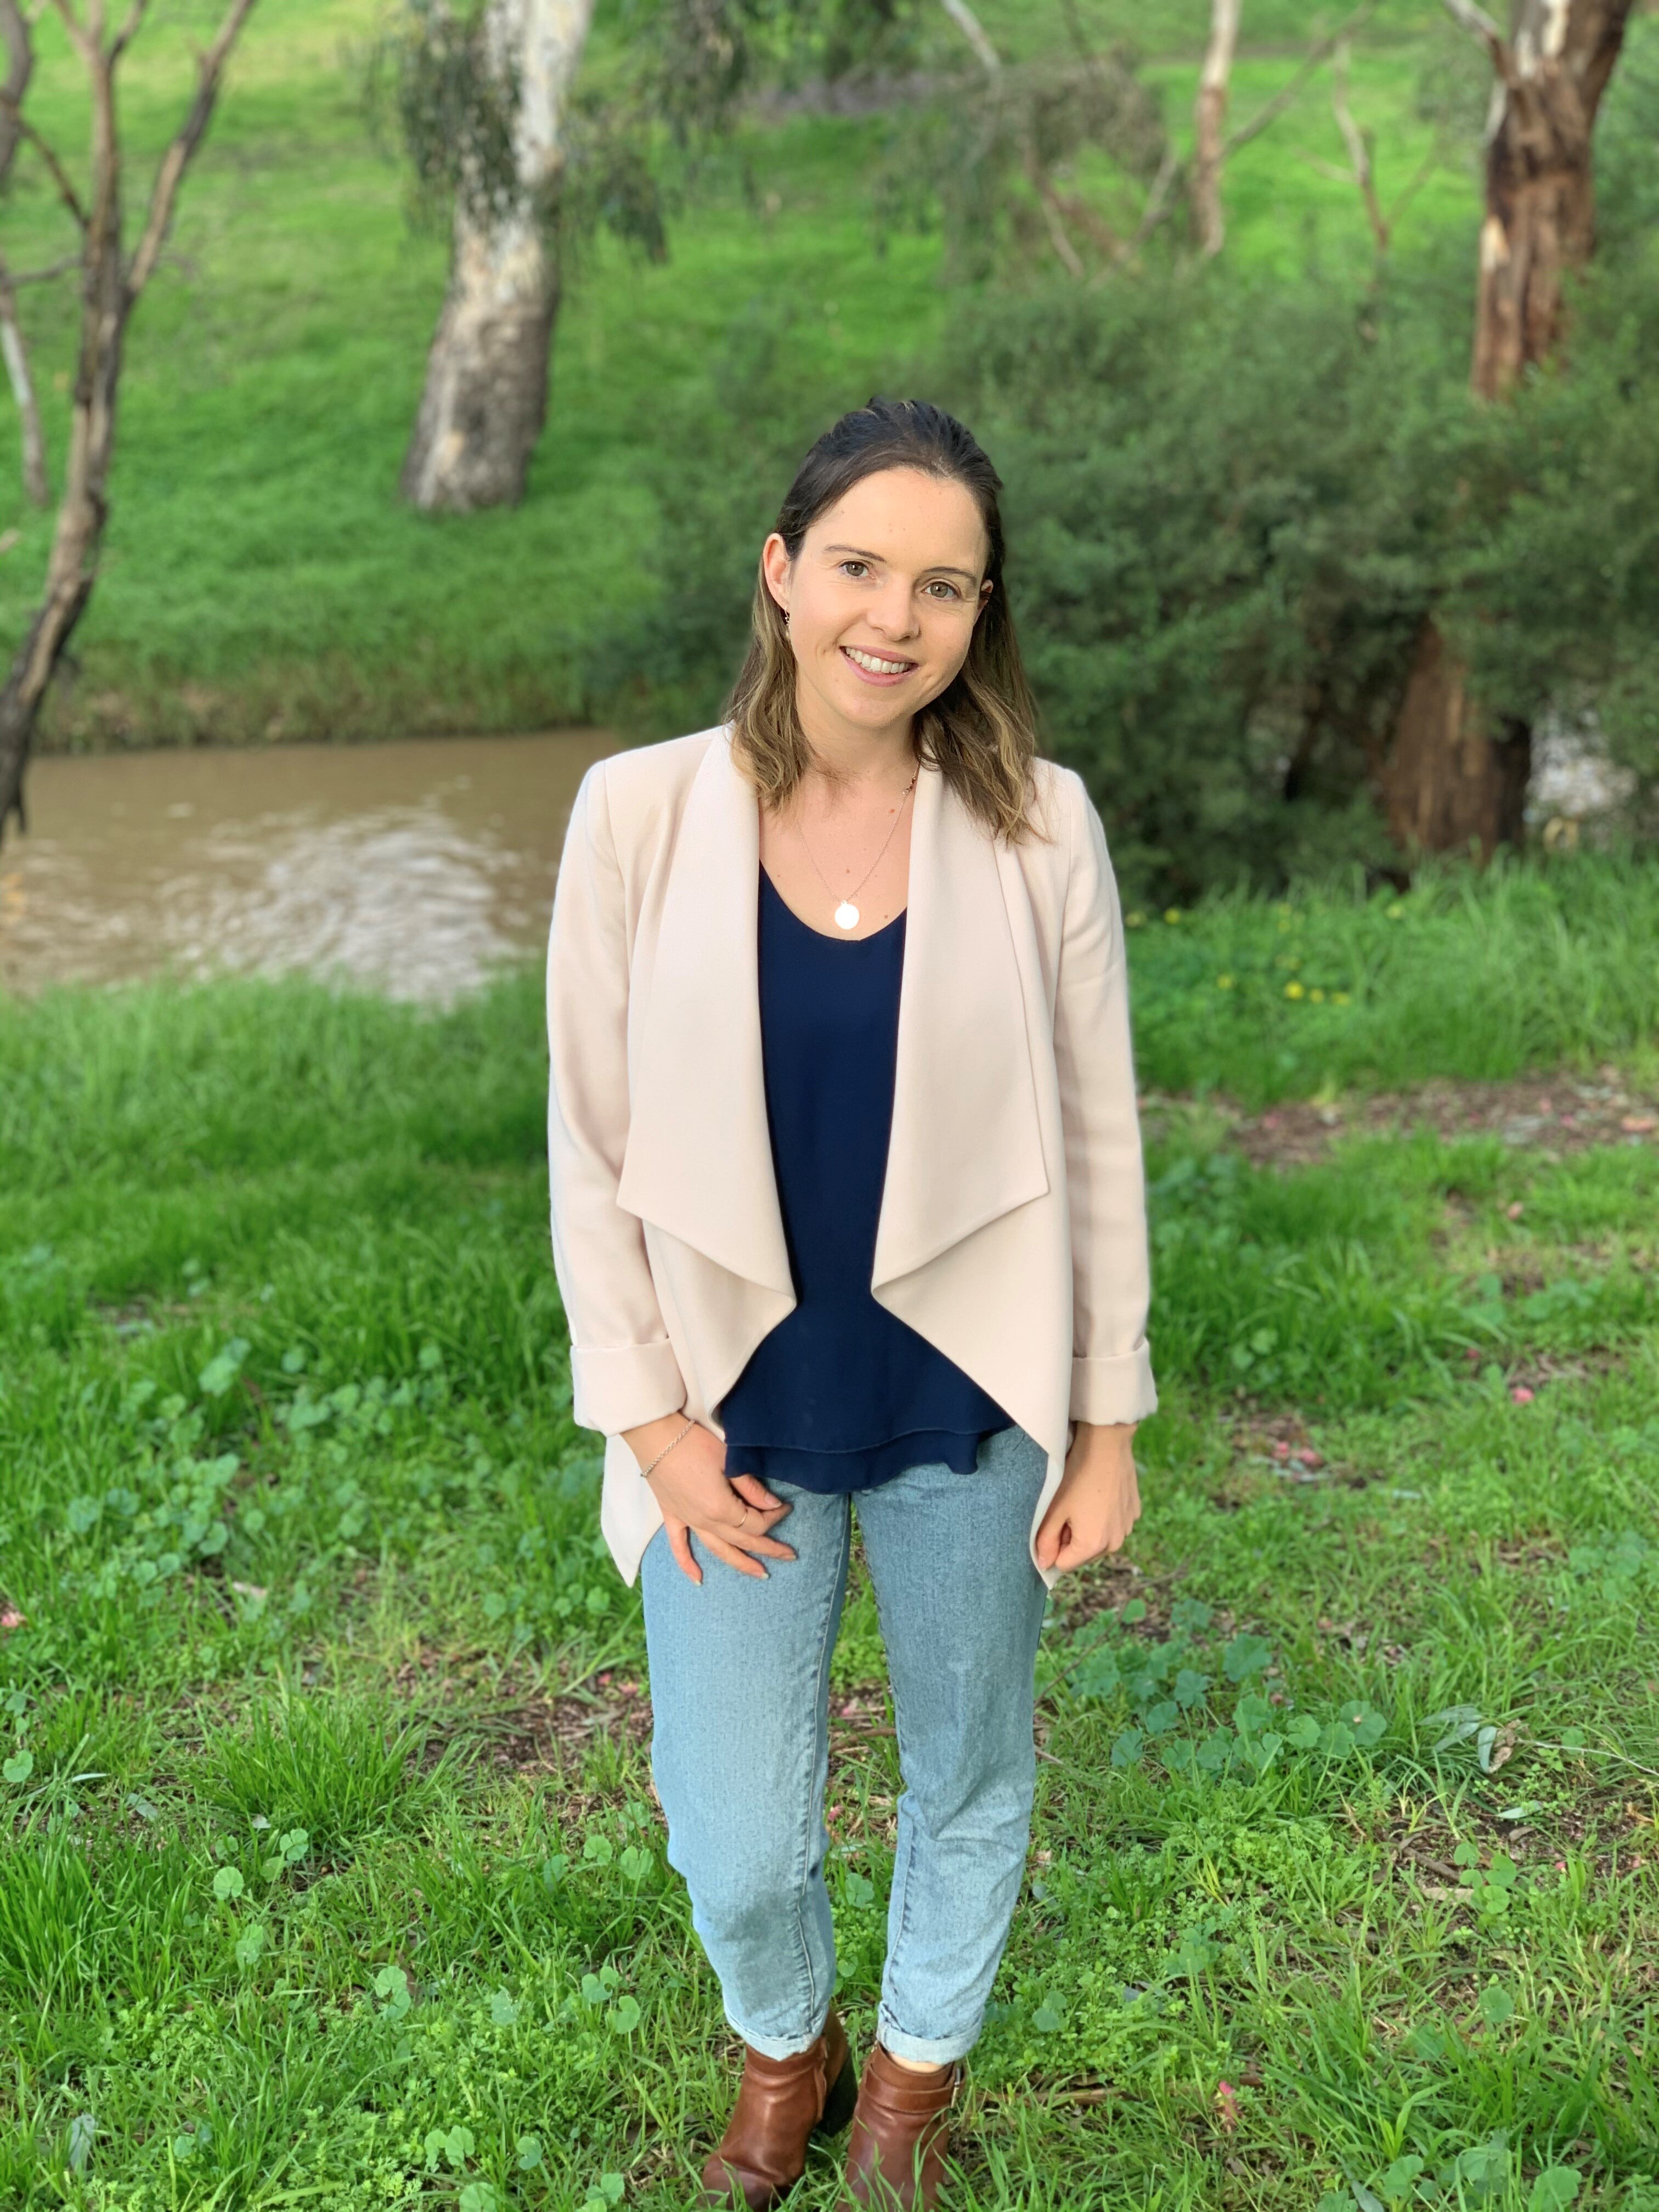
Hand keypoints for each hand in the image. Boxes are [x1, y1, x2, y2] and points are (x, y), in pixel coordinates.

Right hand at [620, 1413, 795, 1584]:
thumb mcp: (729, 1461)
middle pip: (743, 1542)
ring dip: (740, 1564)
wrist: (656, 1437)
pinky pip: (679, 1547)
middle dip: (769, 1549)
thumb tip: (773, 1505)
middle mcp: (705, 1522)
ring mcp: (688, 1521)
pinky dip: (688, 1565)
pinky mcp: (672, 1516)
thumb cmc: (694, 1443)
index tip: (786, 1506)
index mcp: (721, 1508)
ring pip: (718, 1551)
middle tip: (789, 1555)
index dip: (774, 1517)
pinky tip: (698, 1579)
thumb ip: (751, 1487)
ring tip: (760, 1573)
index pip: (755, 1523)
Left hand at [1034, 1420, 1139, 1573]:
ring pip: (1099, 1540)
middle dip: (1071, 1538)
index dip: (1052, 1547)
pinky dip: (1103, 1516)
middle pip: (1083, 1554)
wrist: (1107, 1443)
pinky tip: (1098, 1494)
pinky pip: (1113, 1524)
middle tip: (1066, 1509)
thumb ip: (1046, 1540)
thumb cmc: (1077, 1475)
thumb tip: (1045, 1564)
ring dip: (1088, 1528)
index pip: (1064, 1565)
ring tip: (1082, 1500)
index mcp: (1093, 1545)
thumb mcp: (1054, 1508)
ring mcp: (1127, 1527)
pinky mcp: (1134, 1513)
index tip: (1052, 1523)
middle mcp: (1115, 1543)